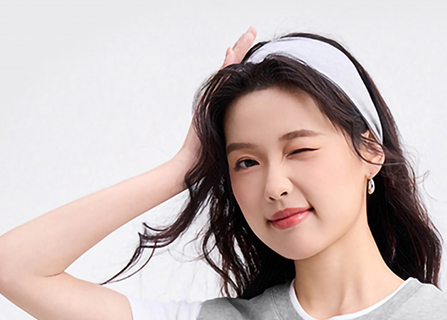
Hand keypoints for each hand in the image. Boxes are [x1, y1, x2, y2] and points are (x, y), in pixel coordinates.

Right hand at [175, 26, 257, 169]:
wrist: (192, 163)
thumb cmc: (210, 159)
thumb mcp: (229, 140)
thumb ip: (238, 131)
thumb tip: (255, 135)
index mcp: (222, 104)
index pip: (234, 77)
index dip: (241, 62)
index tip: (250, 45)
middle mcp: (215, 97)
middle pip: (230, 67)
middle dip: (241, 48)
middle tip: (251, 31)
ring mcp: (210, 97)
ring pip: (227, 69)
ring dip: (237, 50)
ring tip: (248, 33)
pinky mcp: (208, 101)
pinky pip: (220, 80)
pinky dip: (227, 66)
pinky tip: (233, 51)